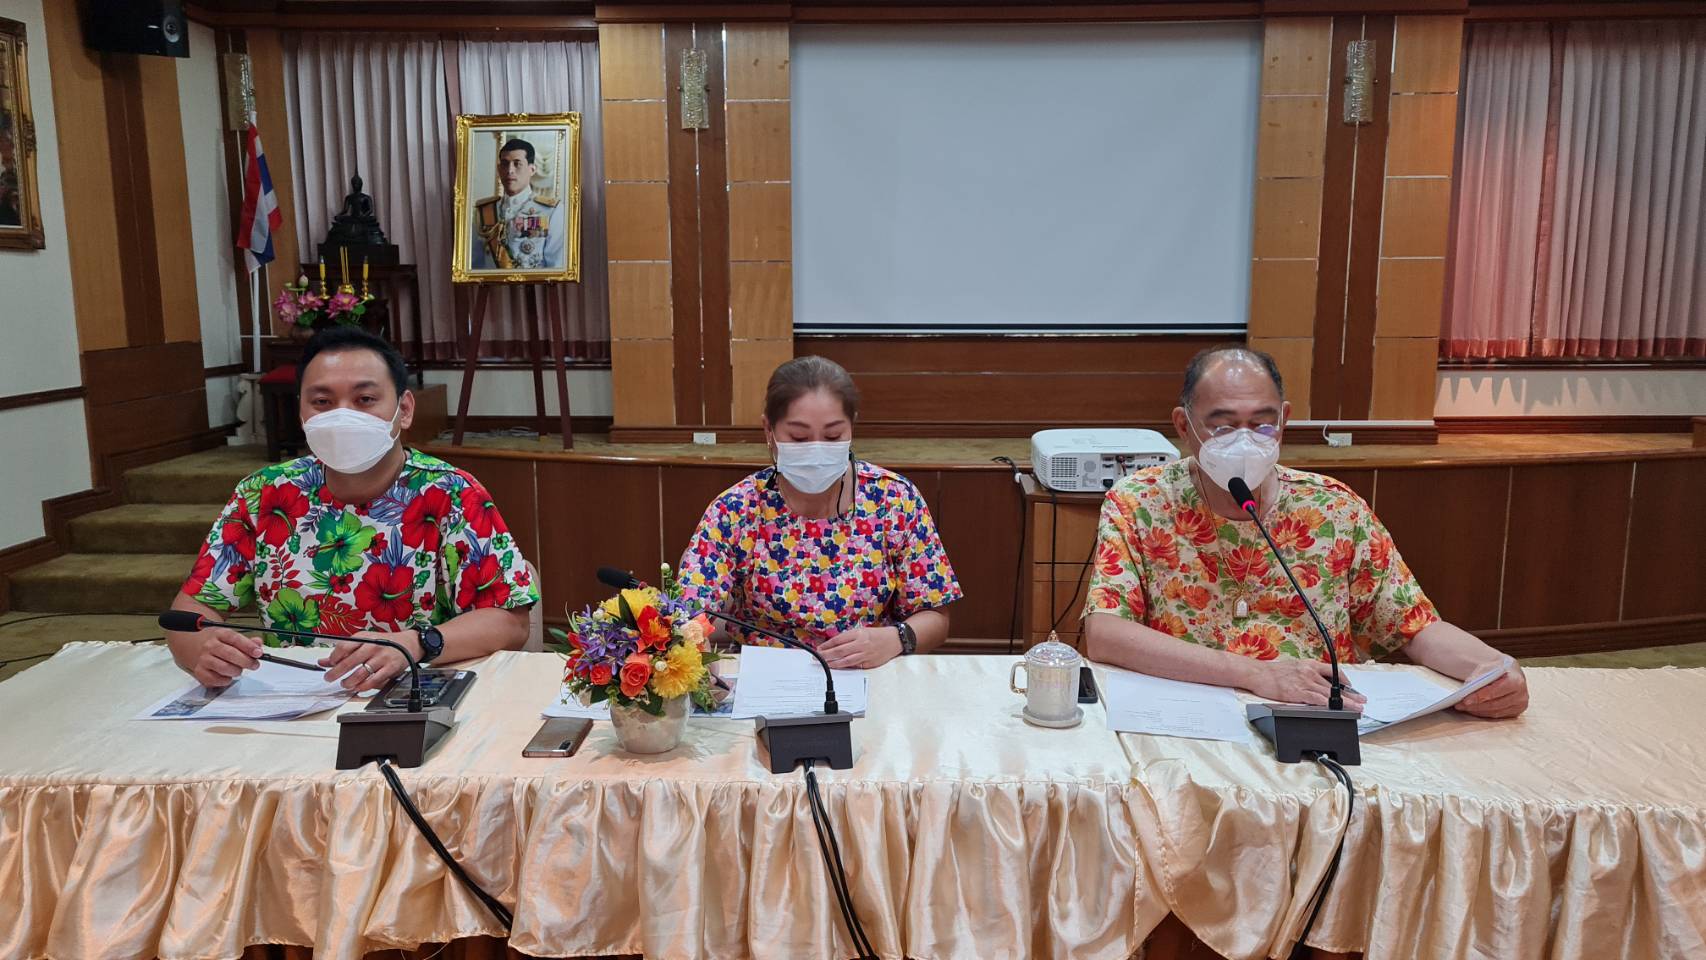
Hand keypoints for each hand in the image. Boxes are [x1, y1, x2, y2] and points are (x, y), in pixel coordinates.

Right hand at [187, 627, 263, 686]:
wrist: (194, 646)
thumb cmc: (217, 643)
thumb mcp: (231, 637)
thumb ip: (247, 641)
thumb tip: (258, 643)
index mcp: (219, 634)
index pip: (235, 639)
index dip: (248, 646)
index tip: (258, 653)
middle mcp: (210, 646)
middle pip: (230, 654)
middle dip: (246, 661)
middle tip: (254, 665)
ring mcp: (203, 659)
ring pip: (224, 668)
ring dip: (236, 671)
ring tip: (239, 669)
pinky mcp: (200, 672)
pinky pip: (216, 679)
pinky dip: (225, 680)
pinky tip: (228, 676)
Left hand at [320, 630, 421, 692]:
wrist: (409, 643)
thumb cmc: (385, 643)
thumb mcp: (364, 642)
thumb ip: (344, 652)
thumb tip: (323, 661)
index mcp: (364, 637)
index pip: (343, 647)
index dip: (333, 658)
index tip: (329, 664)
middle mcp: (372, 646)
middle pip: (349, 662)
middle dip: (336, 673)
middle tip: (329, 678)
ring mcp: (382, 658)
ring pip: (360, 673)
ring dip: (349, 682)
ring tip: (345, 684)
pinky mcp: (390, 668)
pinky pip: (373, 681)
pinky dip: (363, 686)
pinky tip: (358, 687)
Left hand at [818, 625, 901, 669]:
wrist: (894, 640)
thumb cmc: (877, 635)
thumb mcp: (862, 631)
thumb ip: (849, 638)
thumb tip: (834, 645)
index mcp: (858, 634)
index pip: (838, 640)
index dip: (827, 645)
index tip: (819, 649)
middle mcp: (861, 644)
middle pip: (839, 651)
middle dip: (826, 655)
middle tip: (817, 658)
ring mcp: (865, 655)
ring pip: (846, 661)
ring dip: (833, 663)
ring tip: (824, 664)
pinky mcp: (869, 664)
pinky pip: (854, 666)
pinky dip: (845, 667)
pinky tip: (838, 668)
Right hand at [1241, 657, 1367, 709]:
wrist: (1257, 673)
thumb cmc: (1272, 672)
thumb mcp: (1294, 666)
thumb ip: (1307, 673)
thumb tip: (1316, 681)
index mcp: (1309, 665)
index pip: (1333, 671)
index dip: (1346, 680)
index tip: (1353, 688)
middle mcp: (1309, 672)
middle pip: (1335, 685)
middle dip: (1351, 694)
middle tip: (1362, 701)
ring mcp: (1304, 682)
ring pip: (1330, 694)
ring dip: (1345, 702)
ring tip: (1356, 709)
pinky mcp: (1297, 693)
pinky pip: (1316, 699)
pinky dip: (1327, 704)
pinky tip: (1335, 709)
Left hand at [1454, 663, 1527, 717]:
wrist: (1511, 673)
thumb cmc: (1498, 670)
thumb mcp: (1488, 667)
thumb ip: (1479, 677)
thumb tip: (1468, 687)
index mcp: (1516, 681)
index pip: (1495, 691)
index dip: (1479, 696)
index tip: (1465, 700)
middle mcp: (1521, 695)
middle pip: (1494, 704)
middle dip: (1475, 705)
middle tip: (1460, 705)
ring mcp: (1519, 705)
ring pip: (1495, 711)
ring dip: (1477, 710)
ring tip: (1463, 707)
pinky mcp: (1515, 711)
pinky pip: (1497, 715)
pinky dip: (1483, 713)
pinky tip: (1473, 710)